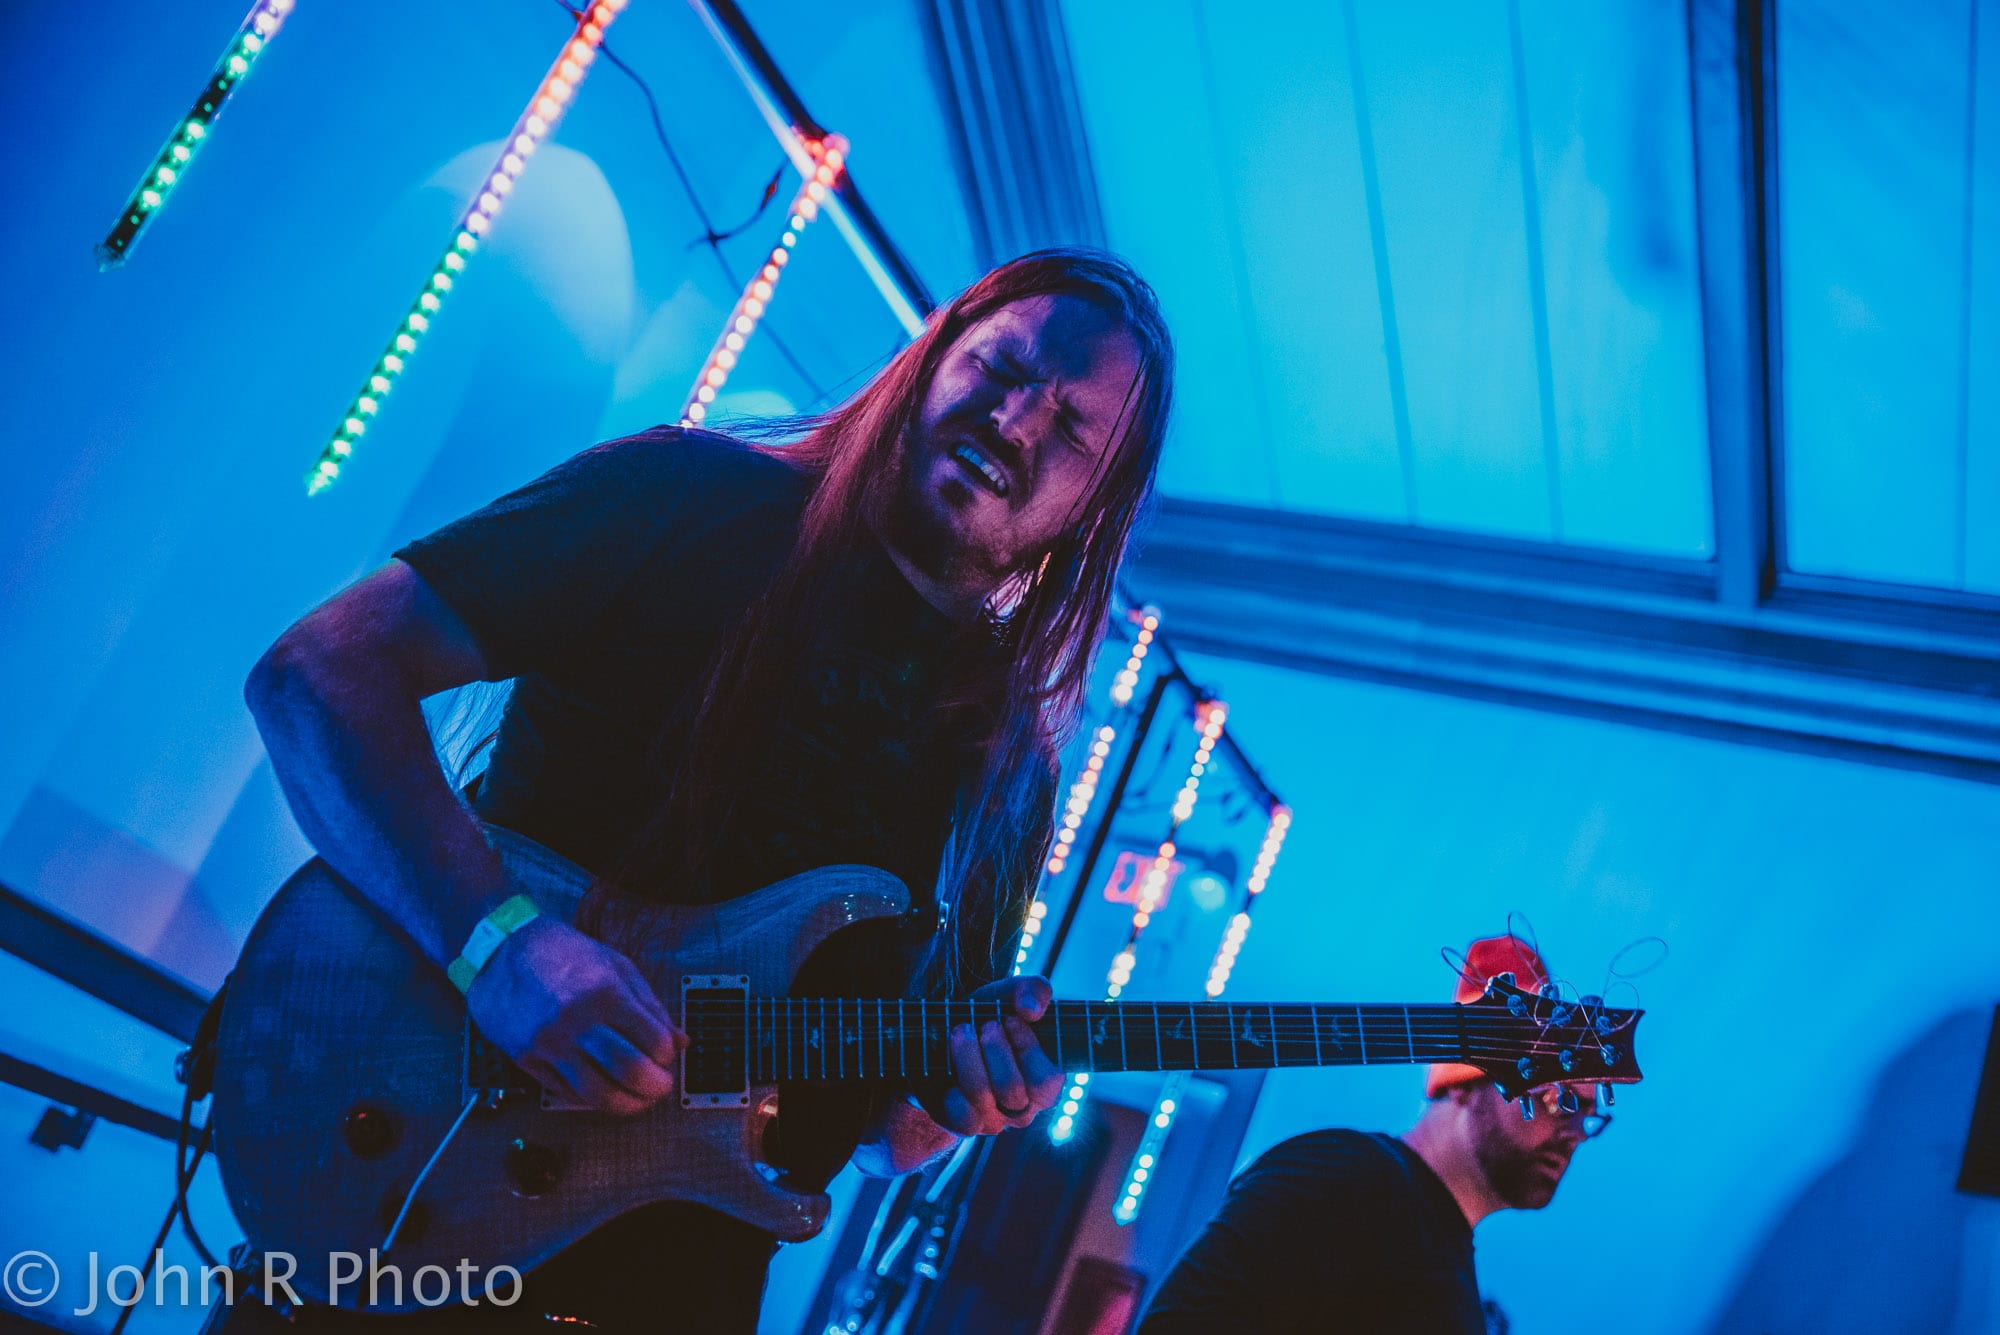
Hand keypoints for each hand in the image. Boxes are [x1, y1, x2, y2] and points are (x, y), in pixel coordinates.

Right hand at [465, 915, 684, 1114]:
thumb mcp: (616, 965)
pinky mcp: (526, 1058)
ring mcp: (550, 1042)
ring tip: (636, 1101)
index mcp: (606, 991)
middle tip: (660, 1087)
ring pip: (597, 1092)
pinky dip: (589, 1099)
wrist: (501, 949)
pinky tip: (602, 1092)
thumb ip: (650, 1005)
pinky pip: (565, 1093)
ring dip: (626, 1104)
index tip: (666, 1056)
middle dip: (654, 1087)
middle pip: (629, 1071)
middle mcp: (578, 1019)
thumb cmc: (563, 953)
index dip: (667, 1056)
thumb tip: (680, 1041)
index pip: (653, 1041)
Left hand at [924, 975, 1063, 1134]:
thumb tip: (1031, 1010)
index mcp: (1044, 1084)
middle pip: (1011, 1089)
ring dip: (968, 1056)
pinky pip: (961, 1115)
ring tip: (961, 1031)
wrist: (944, 1033)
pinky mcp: (963, 1123)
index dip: (1027, 1048)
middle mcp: (1022, 1108)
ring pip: (982, 1096)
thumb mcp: (1011, 995)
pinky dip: (953, 1086)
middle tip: (985, 1025)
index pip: (1046, 1081)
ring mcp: (993, 1119)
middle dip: (995, 1049)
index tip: (1009, 1019)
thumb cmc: (989, 1016)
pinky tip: (949, 1064)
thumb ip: (1033, 991)